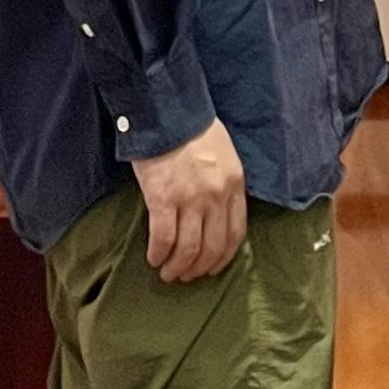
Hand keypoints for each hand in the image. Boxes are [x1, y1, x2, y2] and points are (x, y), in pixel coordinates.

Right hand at [132, 119, 247, 283]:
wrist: (166, 112)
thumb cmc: (193, 130)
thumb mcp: (225, 156)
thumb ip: (225, 185)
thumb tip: (215, 215)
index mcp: (234, 186)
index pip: (235, 234)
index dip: (222, 257)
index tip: (211, 268)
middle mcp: (216, 197)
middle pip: (211, 247)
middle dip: (198, 268)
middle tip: (186, 276)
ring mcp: (190, 199)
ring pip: (188, 249)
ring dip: (178, 267)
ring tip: (168, 273)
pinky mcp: (162, 199)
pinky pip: (163, 237)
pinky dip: (158, 253)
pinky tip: (153, 258)